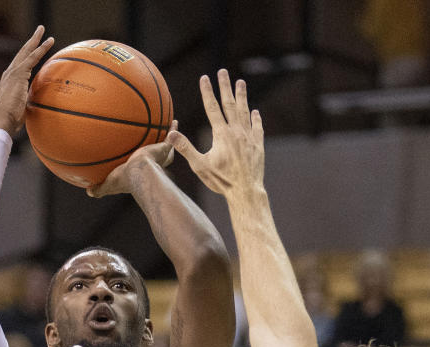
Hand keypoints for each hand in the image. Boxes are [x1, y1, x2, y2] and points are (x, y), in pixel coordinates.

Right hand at [0, 26, 55, 135]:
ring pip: (27, 51)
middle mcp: (10, 73)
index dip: (28, 56)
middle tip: (39, 31)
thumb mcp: (21, 110)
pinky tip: (49, 42)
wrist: (2, 120)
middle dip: (31, 41)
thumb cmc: (10, 121)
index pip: (21, 65)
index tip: (35, 49)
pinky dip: (41, 49)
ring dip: (36, 40)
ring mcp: (13, 72)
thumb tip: (35, 107)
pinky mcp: (19, 73)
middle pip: (23, 53)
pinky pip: (32, 57)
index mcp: (10, 81)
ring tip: (43, 29)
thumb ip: (27, 104)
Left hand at [86, 125, 178, 196]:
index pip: (146, 169)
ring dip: (168, 139)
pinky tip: (174, 120)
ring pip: (167, 147)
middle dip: (162, 153)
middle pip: (161, 158)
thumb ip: (99, 188)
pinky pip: (170, 135)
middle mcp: (154, 164)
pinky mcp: (164, 148)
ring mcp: (160, 156)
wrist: (138, 172)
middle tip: (162, 145)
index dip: (145, 166)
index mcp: (143, 172)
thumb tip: (87, 191)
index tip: (144, 160)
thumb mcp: (109, 184)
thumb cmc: (124, 179)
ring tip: (169, 130)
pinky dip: (173, 129)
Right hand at [168, 71, 263, 199]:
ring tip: (240, 83)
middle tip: (223, 71)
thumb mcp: (200, 166)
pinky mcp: (258, 145)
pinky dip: (256, 118)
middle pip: (229, 104)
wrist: (246, 191)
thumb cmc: (222, 181)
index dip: (207, 92)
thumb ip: (186, 148)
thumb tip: (171, 134)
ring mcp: (248, 137)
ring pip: (244, 111)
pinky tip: (254, 112)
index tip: (204, 78)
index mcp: (221, 134)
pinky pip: (257, 127)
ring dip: (242, 96)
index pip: (212, 108)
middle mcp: (236, 131)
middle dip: (225, 86)